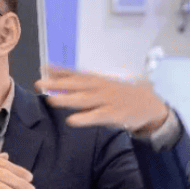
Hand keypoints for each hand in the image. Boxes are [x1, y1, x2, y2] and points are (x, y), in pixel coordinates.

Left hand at [36, 66, 168, 134]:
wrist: (150, 104)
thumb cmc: (120, 95)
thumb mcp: (102, 84)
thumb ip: (80, 81)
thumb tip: (55, 76)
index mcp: (97, 80)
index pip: (77, 73)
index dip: (60, 71)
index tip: (44, 68)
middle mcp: (100, 88)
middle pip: (76, 85)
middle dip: (58, 84)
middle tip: (39, 84)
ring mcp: (107, 101)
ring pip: (84, 100)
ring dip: (67, 99)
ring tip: (51, 100)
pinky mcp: (113, 115)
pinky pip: (96, 116)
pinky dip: (84, 118)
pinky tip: (71, 120)